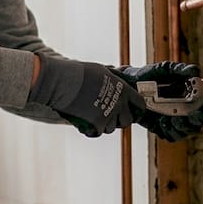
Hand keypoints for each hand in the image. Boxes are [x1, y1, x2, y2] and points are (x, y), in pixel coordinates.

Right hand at [29, 53, 145, 136]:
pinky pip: (98, 132)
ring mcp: (109, 115)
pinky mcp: (97, 124)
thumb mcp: (102, 70)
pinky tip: (84, 121)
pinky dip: (91, 129)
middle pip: (127, 120)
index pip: (139, 104)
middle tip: (110, 117)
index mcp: (123, 89)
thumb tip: (124, 71)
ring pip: (111, 128)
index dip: (137, 110)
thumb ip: (115, 75)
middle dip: (120, 120)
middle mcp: (119, 103)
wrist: (62, 82)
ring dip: (104, 125)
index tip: (132, 112)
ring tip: (92, 116)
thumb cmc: (79, 73)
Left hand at [111, 61, 202, 141]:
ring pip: (187, 131)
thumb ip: (180, 69)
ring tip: (174, 118)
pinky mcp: (162, 128)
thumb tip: (195, 71)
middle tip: (192, 114)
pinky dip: (169, 131)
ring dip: (184, 126)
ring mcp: (175, 121)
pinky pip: (171, 136)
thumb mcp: (164, 69)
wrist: (127, 86)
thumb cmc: (149, 76)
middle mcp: (186, 110)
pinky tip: (163, 122)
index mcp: (191, 95)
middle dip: (199, 118)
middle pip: (201, 121)